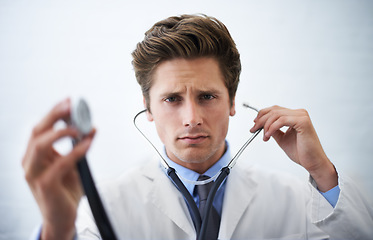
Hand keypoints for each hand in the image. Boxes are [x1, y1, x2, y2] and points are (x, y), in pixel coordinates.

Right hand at [22, 98, 94, 238]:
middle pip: (37, 131)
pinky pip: (61, 162)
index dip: (53, 112)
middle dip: (54, 115)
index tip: (68, 101)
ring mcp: (35, 174)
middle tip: (71, 106)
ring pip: (41, 144)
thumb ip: (77, 146)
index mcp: (34, 155)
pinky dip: (76, 150)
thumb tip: (91, 128)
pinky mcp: (45, 184)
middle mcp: (30, 162)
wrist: (62, 217)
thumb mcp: (72, 164)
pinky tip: (87, 143)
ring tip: (79, 127)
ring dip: (62, 132)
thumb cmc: (65, 190)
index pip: (40, 128)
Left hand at [250, 105, 337, 191]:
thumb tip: (262, 125)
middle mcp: (299, 113)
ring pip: (276, 115)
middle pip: (273, 110)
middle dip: (261, 120)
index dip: (262, 115)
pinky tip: (268, 135)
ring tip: (264, 136)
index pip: (274, 109)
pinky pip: (282, 120)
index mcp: (295, 115)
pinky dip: (272, 127)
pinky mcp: (303, 122)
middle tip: (253, 129)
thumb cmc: (301, 152)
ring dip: (266, 125)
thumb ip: (273, 130)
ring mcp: (302, 116)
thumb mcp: (282, 138)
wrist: (312, 162)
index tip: (254, 124)